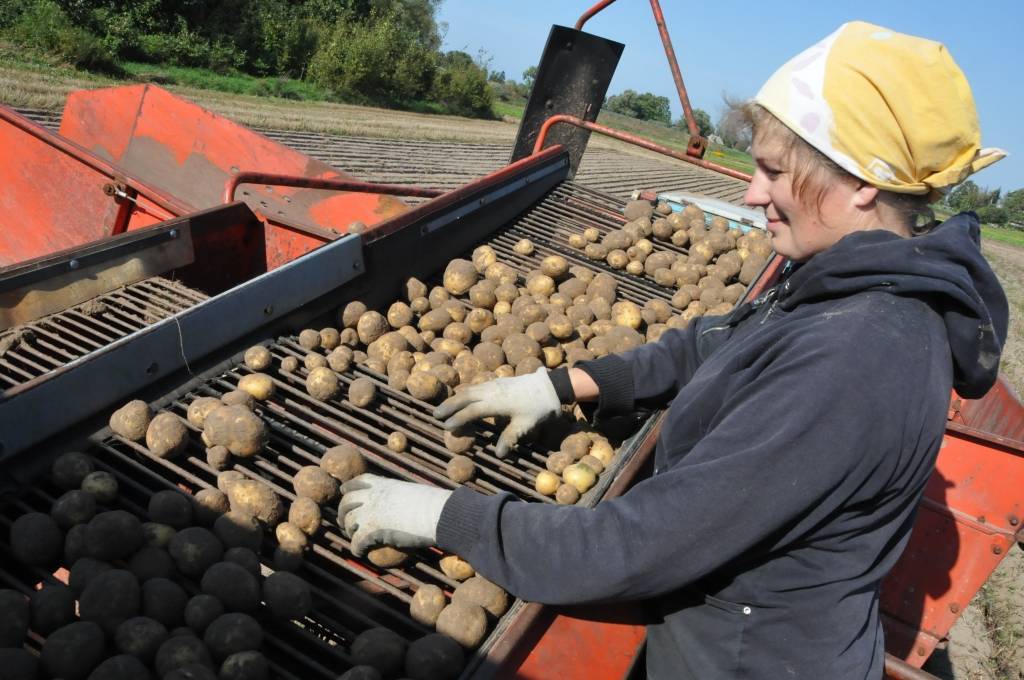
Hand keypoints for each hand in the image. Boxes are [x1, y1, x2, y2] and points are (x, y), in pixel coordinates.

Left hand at [339, 474, 451, 556]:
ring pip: (349, 523)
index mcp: (384, 484)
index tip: (344, 491)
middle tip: (345, 523)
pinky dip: (357, 549)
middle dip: (343, 513)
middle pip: (347, 502)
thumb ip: (403, 497)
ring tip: (355, 538)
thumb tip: (408, 506)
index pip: (359, 481)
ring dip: (350, 532)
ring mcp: (370, 512)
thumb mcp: (415, 493)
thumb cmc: (435, 505)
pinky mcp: (372, 531)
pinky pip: (357, 542)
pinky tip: (361, 553)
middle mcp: (373, 496)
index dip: (349, 487)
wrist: (438, 514)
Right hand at [433, 367, 560, 457]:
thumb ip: (511, 438)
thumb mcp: (526, 425)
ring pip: (469, 390)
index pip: (471, 411)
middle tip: (435, 415)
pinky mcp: (498, 381)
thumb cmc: (539, 408)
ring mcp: (494, 384)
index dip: (458, 419)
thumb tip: (498, 455)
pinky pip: (476, 386)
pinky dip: (466, 393)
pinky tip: (463, 398)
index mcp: (496, 402)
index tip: (447, 427)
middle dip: (449, 405)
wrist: (550, 386)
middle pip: (464, 397)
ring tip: (444, 408)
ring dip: (455, 398)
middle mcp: (491, 391)